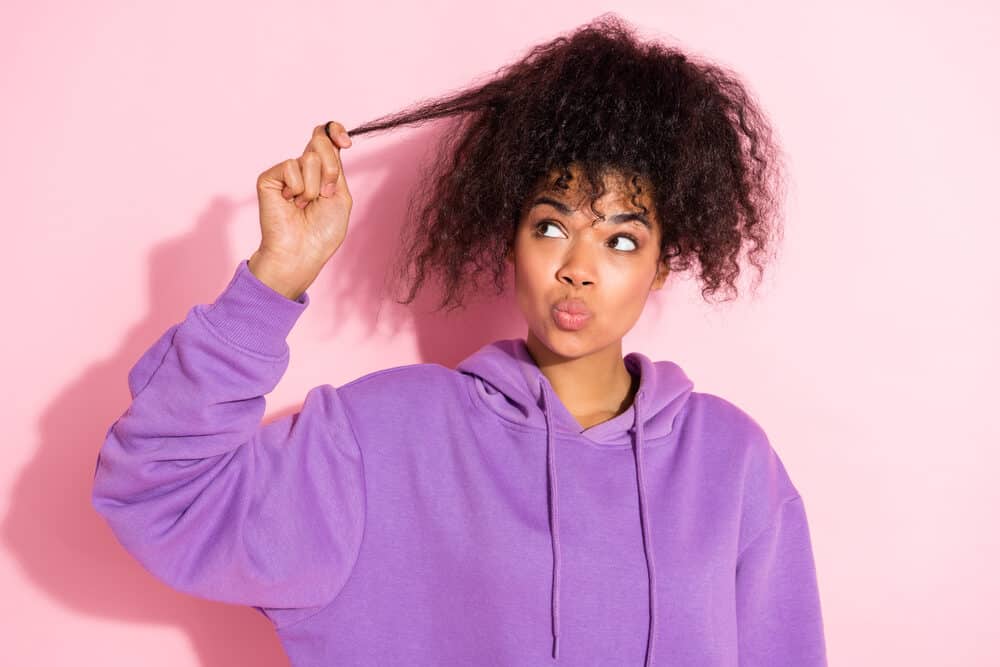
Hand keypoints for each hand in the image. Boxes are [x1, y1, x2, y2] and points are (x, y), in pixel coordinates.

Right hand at [249, 121, 353, 297]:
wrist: (301, 251)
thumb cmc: (322, 231)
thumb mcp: (340, 195)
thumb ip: (336, 167)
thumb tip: (330, 139)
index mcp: (322, 171)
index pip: (326, 137)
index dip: (335, 131)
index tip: (346, 143)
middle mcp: (303, 168)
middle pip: (320, 142)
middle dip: (330, 169)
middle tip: (325, 194)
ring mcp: (285, 172)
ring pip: (309, 158)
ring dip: (314, 186)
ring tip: (305, 205)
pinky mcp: (269, 177)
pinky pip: (290, 166)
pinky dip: (297, 188)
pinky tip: (290, 202)